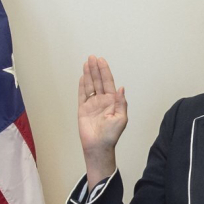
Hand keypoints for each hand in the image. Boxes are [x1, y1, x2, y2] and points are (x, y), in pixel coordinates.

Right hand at [77, 55, 126, 184]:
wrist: (98, 146)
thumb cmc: (111, 135)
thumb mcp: (121, 118)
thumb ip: (120, 103)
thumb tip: (121, 88)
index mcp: (112, 101)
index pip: (108, 83)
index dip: (105, 71)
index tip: (101, 61)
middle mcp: (102, 101)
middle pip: (98, 81)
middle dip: (95, 69)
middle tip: (92, 57)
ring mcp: (92, 104)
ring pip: (90, 85)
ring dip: (88, 74)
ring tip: (86, 62)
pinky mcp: (83, 109)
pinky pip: (82, 94)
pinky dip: (82, 85)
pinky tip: (82, 76)